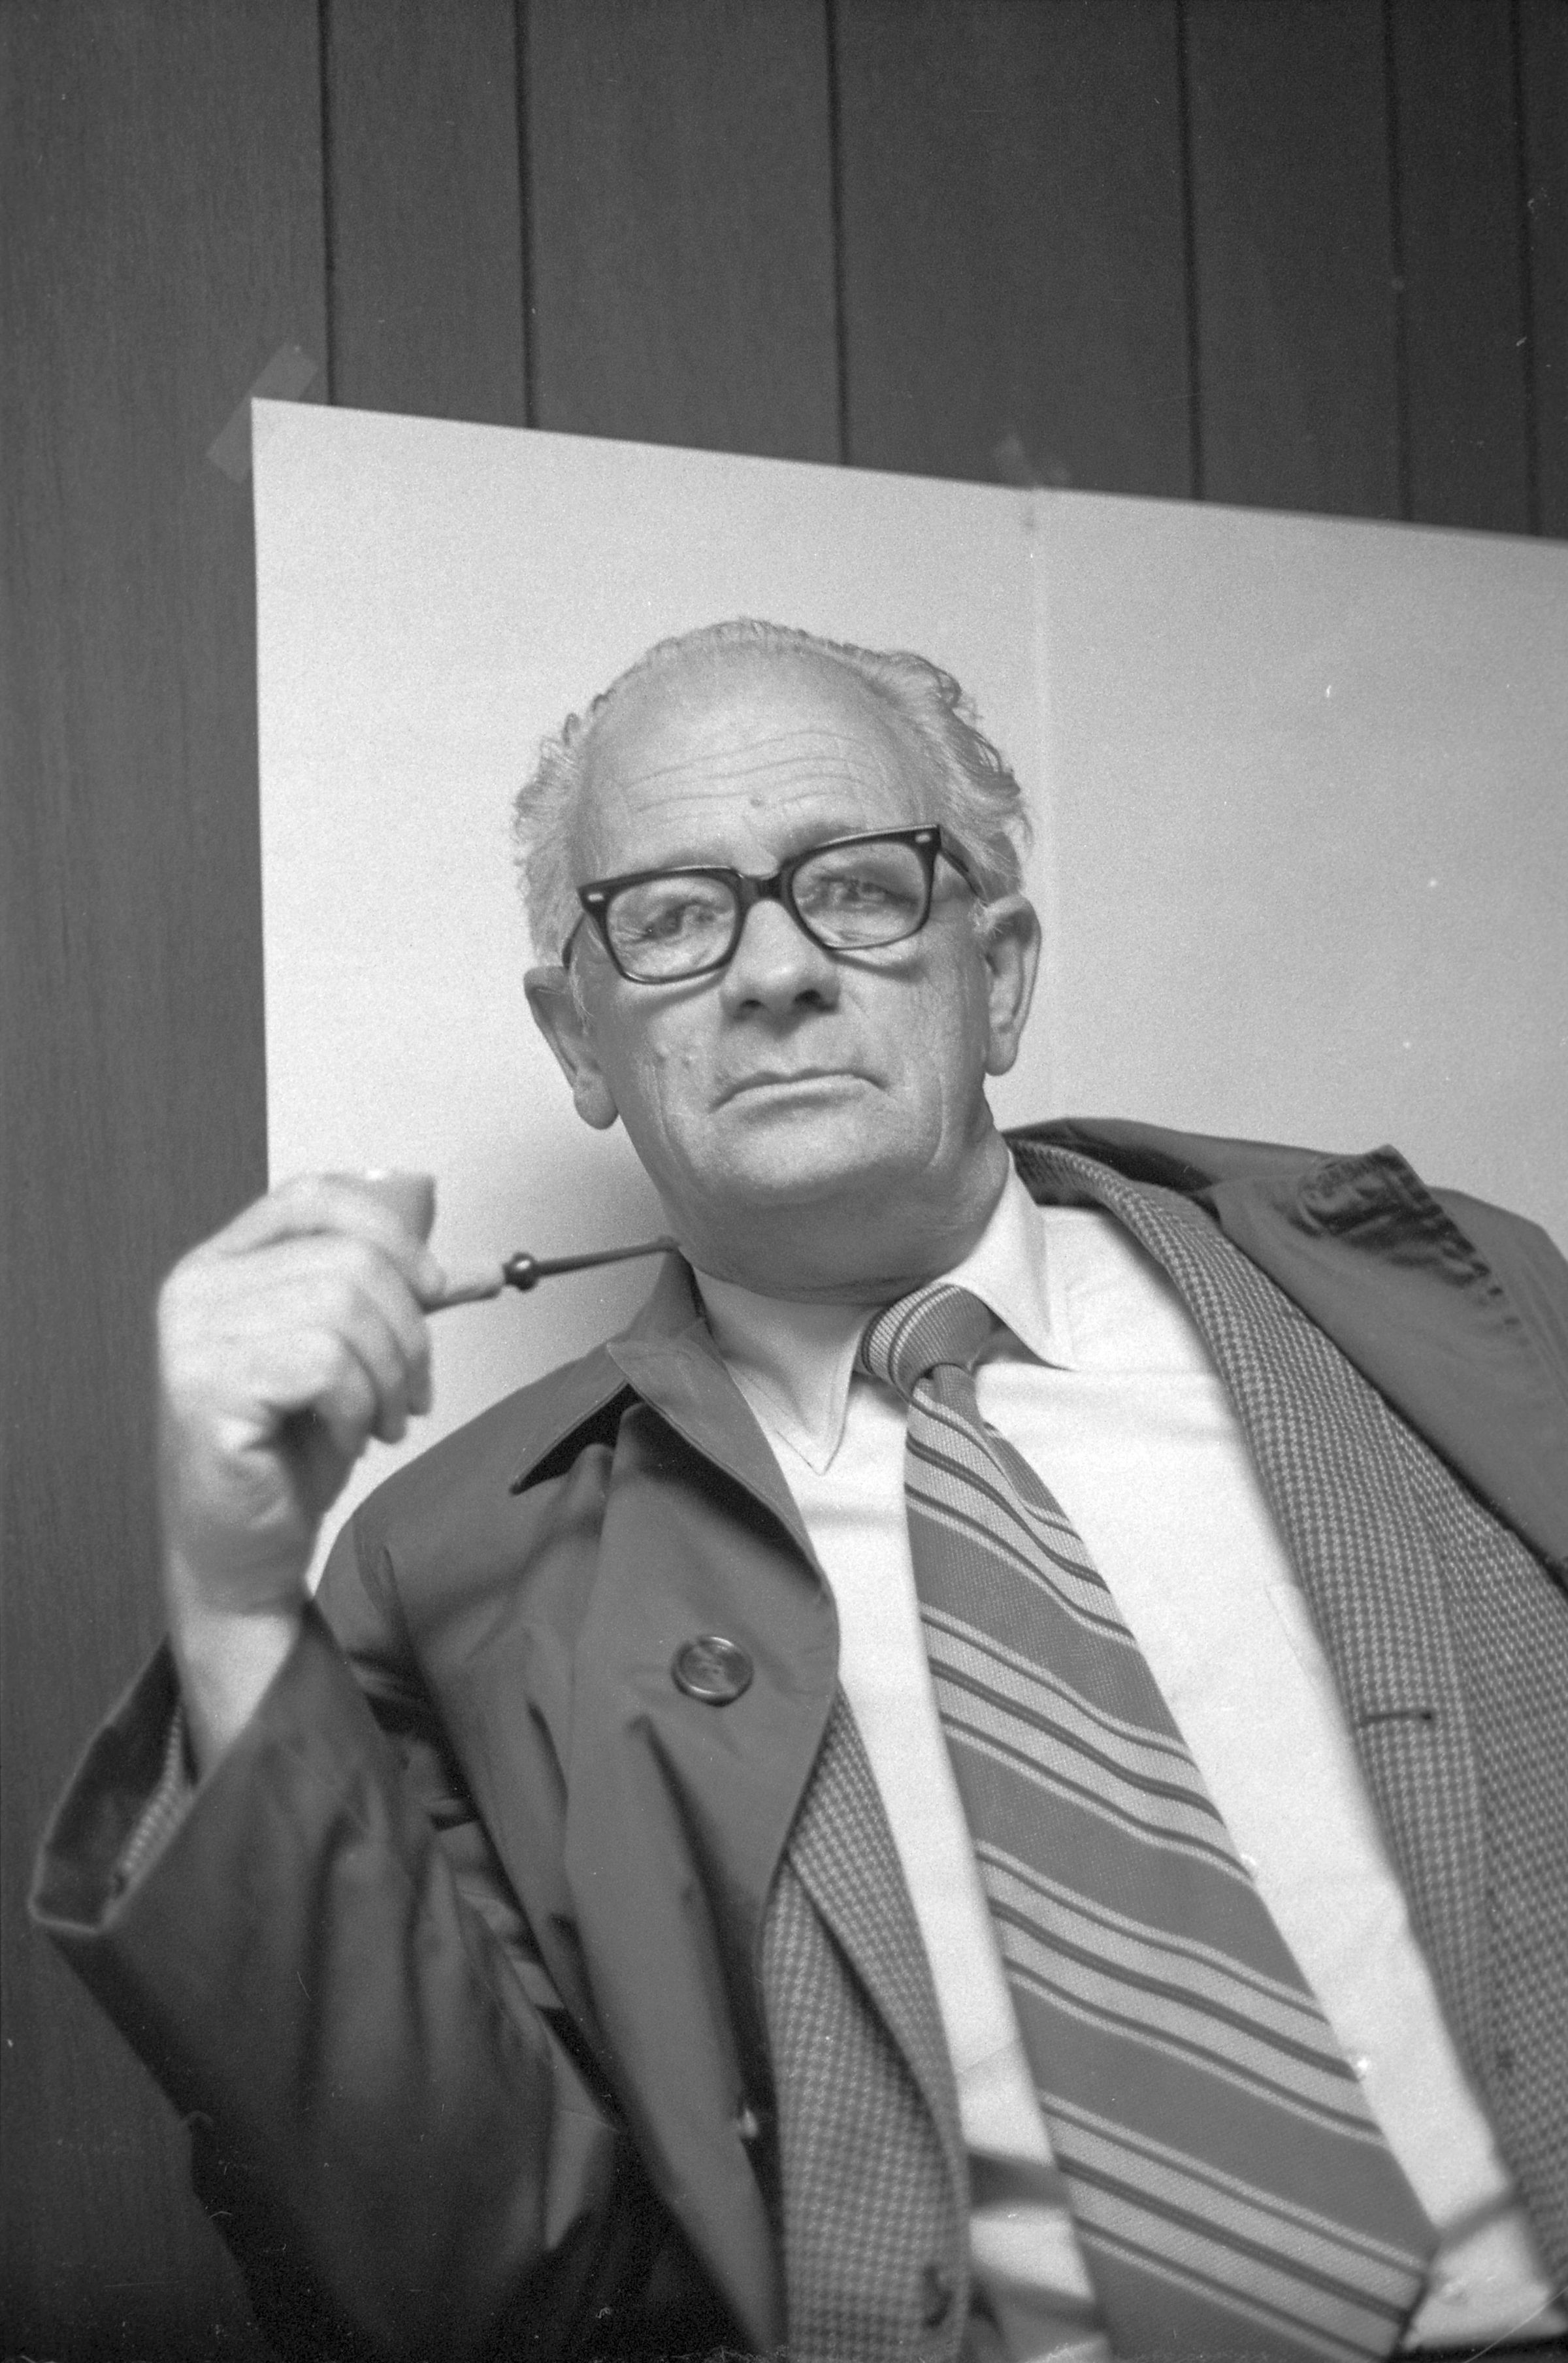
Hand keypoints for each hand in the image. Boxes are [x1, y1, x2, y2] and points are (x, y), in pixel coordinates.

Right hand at [156, 1174, 445, 1762]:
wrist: (243, 1552)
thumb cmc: (289, 1455)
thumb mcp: (354, 1359)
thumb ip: (398, 1304)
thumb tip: (478, 1270)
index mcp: (224, 1261)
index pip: (315, 1197)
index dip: (392, 1235)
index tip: (437, 1288)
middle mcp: (196, 1287)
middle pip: (348, 1258)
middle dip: (409, 1330)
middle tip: (415, 1393)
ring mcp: (192, 1336)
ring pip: (343, 1309)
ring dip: (390, 1375)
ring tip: (385, 1421)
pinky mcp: (205, 1389)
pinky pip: (324, 1363)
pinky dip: (359, 1405)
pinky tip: (350, 1438)